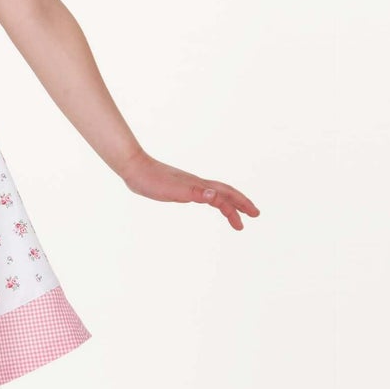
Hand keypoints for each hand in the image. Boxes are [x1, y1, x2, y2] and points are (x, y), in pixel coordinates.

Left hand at [119, 152, 259, 230]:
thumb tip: (215, 197)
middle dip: (241, 203)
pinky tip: (207, 202)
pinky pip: (202, 194)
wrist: (135, 168)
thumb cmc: (152, 180)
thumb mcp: (174, 190)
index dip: (238, 207)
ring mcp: (189, 185)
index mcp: (199, 186)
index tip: (249, 220)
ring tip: (234, 214)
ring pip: (216, 193)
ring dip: (228, 203)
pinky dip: (211, 199)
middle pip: (226, 192)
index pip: (225, 197)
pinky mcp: (180, 187)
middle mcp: (197, 184)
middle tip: (254, 214)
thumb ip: (196, 193)